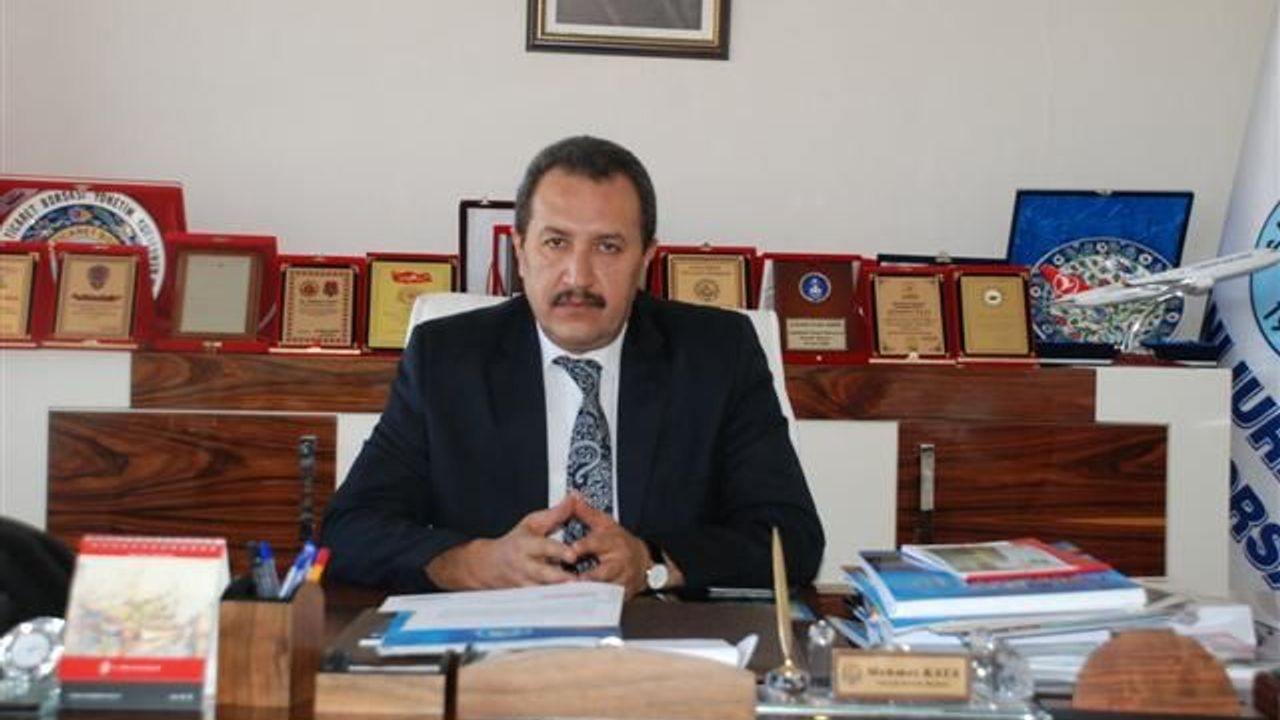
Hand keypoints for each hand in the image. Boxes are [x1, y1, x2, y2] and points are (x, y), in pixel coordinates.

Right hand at [425, 496, 578, 589]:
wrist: (487, 566)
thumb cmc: (515, 542)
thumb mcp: (532, 523)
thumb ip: (555, 513)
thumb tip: (574, 499)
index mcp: (525, 545)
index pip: (542, 547)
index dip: (558, 551)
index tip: (572, 555)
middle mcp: (524, 566)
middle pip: (543, 574)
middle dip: (560, 578)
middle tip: (578, 580)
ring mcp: (524, 584)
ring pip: (542, 592)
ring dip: (559, 594)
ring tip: (578, 594)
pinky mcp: (526, 598)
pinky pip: (541, 603)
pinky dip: (554, 604)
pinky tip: (569, 605)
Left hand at [568, 494, 650, 597]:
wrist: (645, 563)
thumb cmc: (619, 542)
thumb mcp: (605, 524)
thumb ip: (587, 513)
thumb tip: (572, 496)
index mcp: (613, 542)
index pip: (598, 543)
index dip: (585, 546)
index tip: (573, 550)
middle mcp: (618, 562)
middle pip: (604, 571)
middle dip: (589, 576)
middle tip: (572, 580)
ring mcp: (621, 581)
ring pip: (604, 590)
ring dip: (589, 594)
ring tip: (571, 597)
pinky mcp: (621, 595)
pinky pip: (605, 602)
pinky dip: (593, 605)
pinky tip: (578, 607)